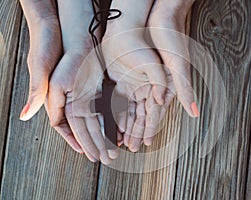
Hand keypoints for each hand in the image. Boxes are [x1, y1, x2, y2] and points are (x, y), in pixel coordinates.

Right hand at [19, 0, 118, 162]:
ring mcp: (79, 92)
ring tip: (114, 145)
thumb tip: (25, 116)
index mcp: (53, 97)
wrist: (69, 27)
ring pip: (93, 118)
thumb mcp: (41, 67)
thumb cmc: (50, 44)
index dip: (76, 141)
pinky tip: (117, 125)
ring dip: (103, 132)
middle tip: (106, 156)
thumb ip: (37, 92)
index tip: (88, 153)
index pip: (64, 126)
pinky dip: (108, 116)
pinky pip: (100, 105)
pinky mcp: (90, 85)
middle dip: (94, 142)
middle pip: (81, 126)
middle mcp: (66, 98)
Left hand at [102, 0, 198, 151]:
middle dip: (135, 130)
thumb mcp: (179, 64)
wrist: (156, 15)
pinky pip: (120, 92)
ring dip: (124, 121)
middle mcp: (152, 86)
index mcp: (165, 86)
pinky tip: (110, 114)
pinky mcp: (127, 72)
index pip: (155, 113)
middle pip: (141, 113)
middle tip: (128, 146)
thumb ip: (184, 89)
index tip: (143, 143)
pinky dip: (116, 105)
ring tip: (118, 136)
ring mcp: (139, 79)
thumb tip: (194, 113)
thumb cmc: (171, 38)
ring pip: (130, 105)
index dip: (149, 129)